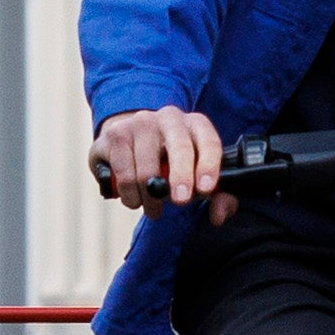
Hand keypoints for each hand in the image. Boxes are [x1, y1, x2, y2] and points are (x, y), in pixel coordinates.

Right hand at [90, 103, 230, 219]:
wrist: (131, 141)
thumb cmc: (172, 163)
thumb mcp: (198, 176)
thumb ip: (218, 197)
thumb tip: (219, 216)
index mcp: (196, 124)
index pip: (209, 141)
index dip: (209, 165)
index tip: (206, 188)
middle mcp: (170, 118)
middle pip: (180, 147)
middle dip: (181, 177)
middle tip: (180, 201)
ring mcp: (140, 123)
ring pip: (148, 168)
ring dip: (151, 197)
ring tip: (153, 208)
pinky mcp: (115, 134)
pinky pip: (123, 172)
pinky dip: (129, 193)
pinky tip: (134, 198)